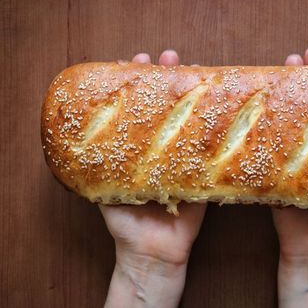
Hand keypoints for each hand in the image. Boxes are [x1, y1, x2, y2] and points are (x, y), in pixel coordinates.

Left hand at [100, 50, 206, 307]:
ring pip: (191, 118)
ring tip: (193, 67)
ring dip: (192, 92)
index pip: (139, 107)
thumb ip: (100, 167)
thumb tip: (89, 135)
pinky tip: (218, 103)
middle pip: (168, 106)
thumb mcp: (104, 192)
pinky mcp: (203, 171)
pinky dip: (215, 124)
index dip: (138, 84)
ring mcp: (185, 157)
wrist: (153, 251)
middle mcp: (163, 147)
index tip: (136, 61)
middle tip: (168, 57)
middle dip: (167, 78)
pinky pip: (210, 146)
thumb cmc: (126, 223)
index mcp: (139, 147)